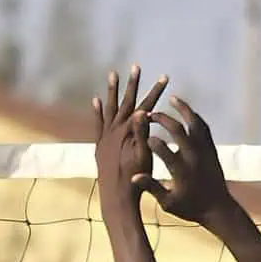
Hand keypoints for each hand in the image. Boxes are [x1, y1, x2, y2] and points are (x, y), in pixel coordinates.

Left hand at [93, 65, 168, 194]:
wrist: (116, 195)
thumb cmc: (135, 178)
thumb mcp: (143, 156)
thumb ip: (141, 133)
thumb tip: (142, 111)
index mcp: (128, 132)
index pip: (145, 106)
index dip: (155, 91)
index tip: (164, 76)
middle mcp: (115, 130)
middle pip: (125, 101)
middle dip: (132, 83)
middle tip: (136, 66)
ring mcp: (105, 136)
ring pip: (109, 107)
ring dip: (112, 91)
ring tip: (113, 74)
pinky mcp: (100, 144)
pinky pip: (97, 123)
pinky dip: (97, 110)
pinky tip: (96, 99)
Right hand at [132, 98, 235, 224]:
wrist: (219, 209)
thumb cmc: (190, 207)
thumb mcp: (168, 203)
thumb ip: (152, 187)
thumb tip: (134, 176)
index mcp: (181, 171)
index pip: (163, 149)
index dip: (150, 139)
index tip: (139, 134)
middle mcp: (194, 157)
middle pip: (178, 130)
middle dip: (162, 119)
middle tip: (148, 114)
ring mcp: (205, 151)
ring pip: (195, 123)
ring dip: (184, 109)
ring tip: (172, 98)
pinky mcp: (211, 149)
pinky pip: (204, 128)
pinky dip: (194, 116)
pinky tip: (186, 111)